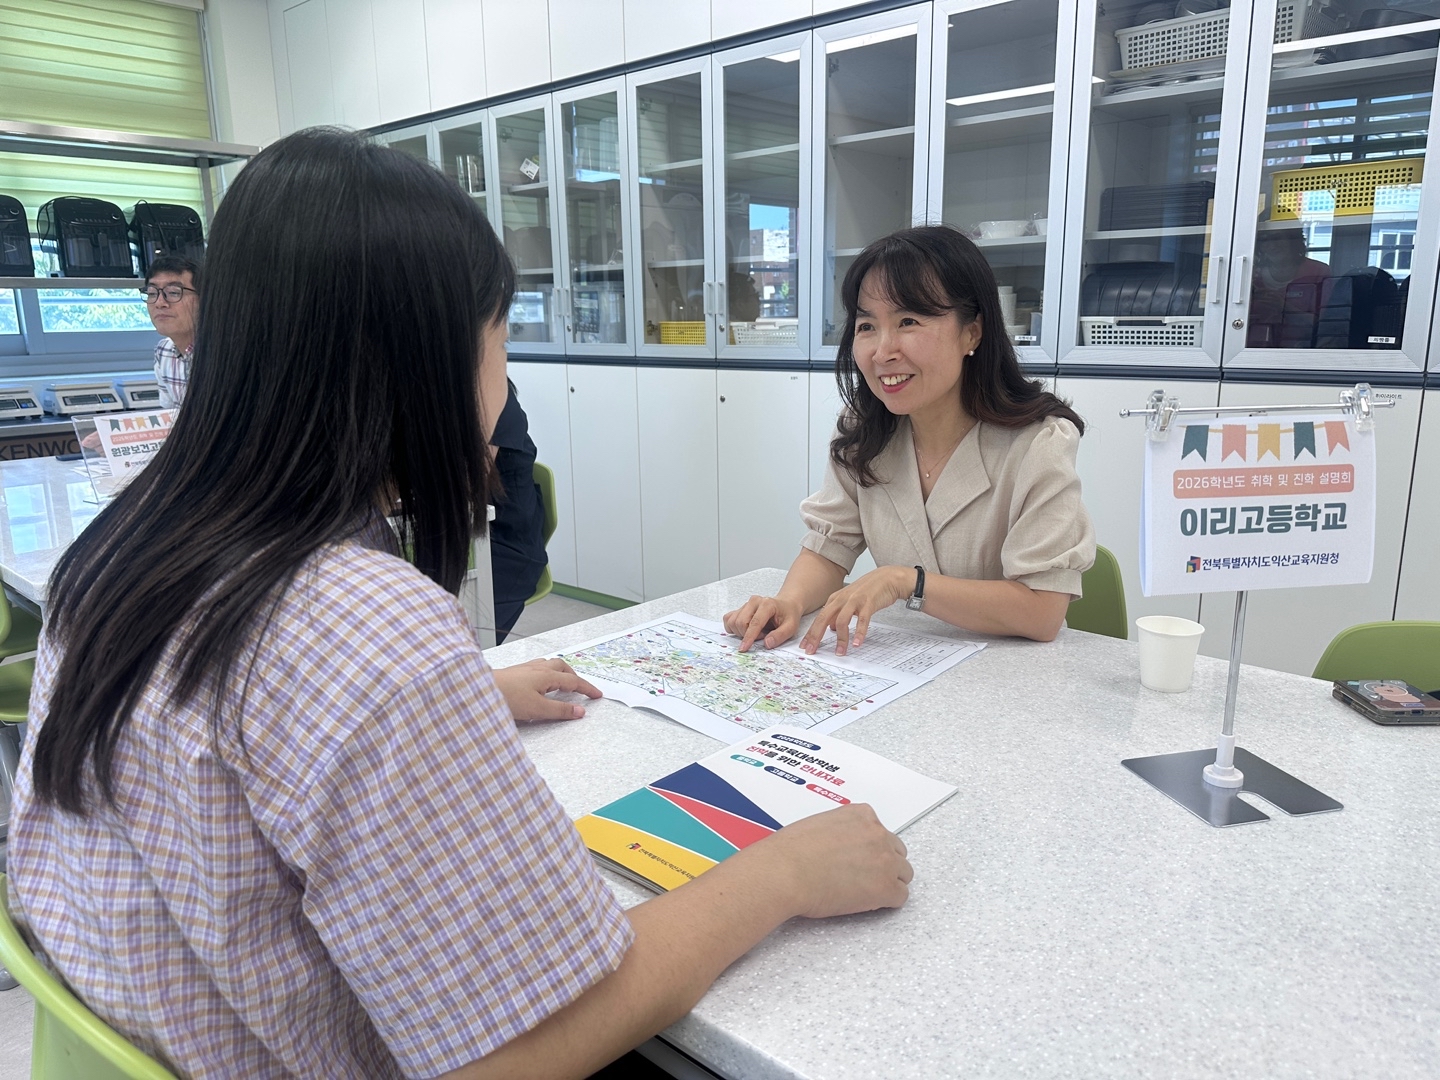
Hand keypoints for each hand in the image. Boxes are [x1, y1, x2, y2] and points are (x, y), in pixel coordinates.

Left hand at [492, 658, 600, 721]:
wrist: (479, 689)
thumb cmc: (506, 697)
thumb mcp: (538, 709)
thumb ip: (560, 710)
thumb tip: (580, 711)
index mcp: (546, 675)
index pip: (573, 681)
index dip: (587, 688)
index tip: (597, 694)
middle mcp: (537, 669)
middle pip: (562, 667)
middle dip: (574, 677)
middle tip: (581, 688)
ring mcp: (525, 669)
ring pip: (549, 665)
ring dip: (560, 673)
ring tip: (562, 683)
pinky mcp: (515, 672)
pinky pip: (537, 668)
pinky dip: (546, 673)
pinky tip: (539, 683)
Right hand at [722, 595, 803, 651]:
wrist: (786, 605)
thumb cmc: (788, 615)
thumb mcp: (791, 627)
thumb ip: (780, 636)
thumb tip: (767, 644)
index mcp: (767, 604)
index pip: (754, 622)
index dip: (749, 637)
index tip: (744, 648)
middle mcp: (754, 602)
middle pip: (740, 622)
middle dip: (748, 635)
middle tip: (763, 636)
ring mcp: (745, 604)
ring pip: (733, 622)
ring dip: (742, 632)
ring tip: (757, 632)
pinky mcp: (740, 609)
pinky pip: (728, 620)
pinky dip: (734, 628)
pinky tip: (746, 630)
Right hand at [743, 803, 911, 918]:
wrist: (785, 872)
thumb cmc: (790, 852)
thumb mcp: (819, 824)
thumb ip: (841, 831)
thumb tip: (844, 847)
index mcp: (862, 814)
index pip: (881, 832)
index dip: (871, 849)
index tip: (861, 858)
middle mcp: (877, 833)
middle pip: (896, 852)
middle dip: (883, 864)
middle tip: (864, 877)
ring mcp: (885, 859)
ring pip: (903, 874)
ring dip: (889, 882)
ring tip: (866, 891)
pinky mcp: (885, 887)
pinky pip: (900, 896)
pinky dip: (887, 901)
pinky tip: (868, 903)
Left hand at [798, 566, 909, 655]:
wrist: (887, 577)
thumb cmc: (868, 590)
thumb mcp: (849, 601)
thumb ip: (839, 614)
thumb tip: (832, 629)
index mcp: (835, 599)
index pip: (818, 618)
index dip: (810, 633)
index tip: (805, 646)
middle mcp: (842, 599)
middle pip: (824, 619)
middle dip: (816, 636)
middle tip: (812, 650)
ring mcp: (854, 600)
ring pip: (842, 621)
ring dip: (841, 639)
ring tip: (840, 652)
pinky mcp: (868, 603)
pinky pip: (862, 620)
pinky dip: (859, 632)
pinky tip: (857, 643)